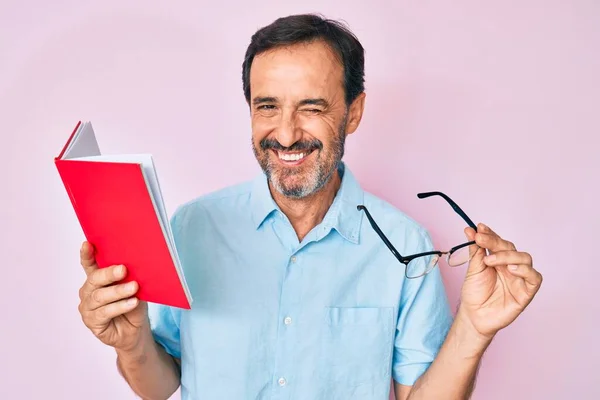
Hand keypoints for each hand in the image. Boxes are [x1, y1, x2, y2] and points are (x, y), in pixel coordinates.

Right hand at [78, 241, 148, 351]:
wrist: (136, 330)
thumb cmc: (133, 305)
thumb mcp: (135, 287)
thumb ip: (130, 277)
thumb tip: (136, 264)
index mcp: (97, 278)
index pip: (89, 264)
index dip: (87, 254)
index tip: (87, 244)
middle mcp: (89, 291)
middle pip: (95, 279)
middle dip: (109, 273)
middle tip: (123, 270)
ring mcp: (88, 307)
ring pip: (100, 296)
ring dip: (118, 291)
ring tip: (133, 288)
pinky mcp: (92, 322)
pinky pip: (104, 312)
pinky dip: (120, 306)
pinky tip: (131, 302)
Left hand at [457, 223, 542, 339]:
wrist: (474, 316)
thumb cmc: (474, 294)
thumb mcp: (473, 269)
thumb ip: (475, 251)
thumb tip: (470, 230)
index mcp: (498, 260)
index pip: (498, 242)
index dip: (490, 234)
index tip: (479, 228)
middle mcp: (510, 266)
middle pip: (510, 247)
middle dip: (495, 242)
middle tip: (480, 239)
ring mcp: (519, 278)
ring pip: (525, 259)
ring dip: (508, 255)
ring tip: (490, 260)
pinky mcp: (527, 292)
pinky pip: (535, 278)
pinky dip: (526, 271)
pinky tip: (511, 269)